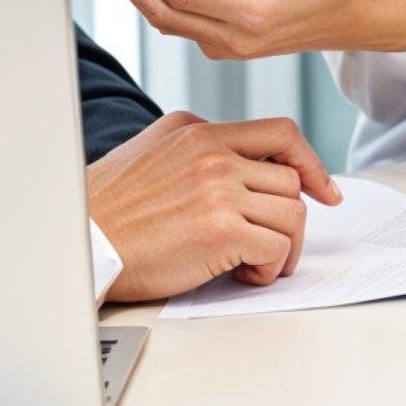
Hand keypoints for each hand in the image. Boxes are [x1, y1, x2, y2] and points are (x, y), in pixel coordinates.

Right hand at [85, 110, 341, 300]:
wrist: (82, 243)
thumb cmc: (107, 211)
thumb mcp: (152, 151)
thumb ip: (196, 147)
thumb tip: (240, 167)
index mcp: (196, 129)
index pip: (279, 133)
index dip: (309, 163)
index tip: (323, 190)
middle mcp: (210, 150)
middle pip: (291, 179)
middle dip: (292, 219)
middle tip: (271, 247)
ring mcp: (217, 187)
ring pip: (293, 213)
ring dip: (282, 247)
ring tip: (251, 264)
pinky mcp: (221, 229)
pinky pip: (277, 246)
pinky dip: (269, 268)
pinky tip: (241, 275)